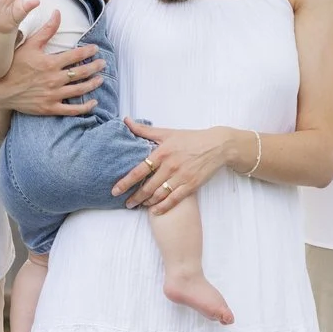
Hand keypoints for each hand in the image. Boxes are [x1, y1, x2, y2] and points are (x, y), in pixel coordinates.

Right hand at [0, 19, 105, 116]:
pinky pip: (72, 110)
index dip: (88, 51)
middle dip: (95, 67)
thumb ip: (46, 30)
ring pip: (80, 90)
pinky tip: (93, 103)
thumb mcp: (29, 45)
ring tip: (100, 79)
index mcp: (50, 63)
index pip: (76, 55)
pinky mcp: (50, 108)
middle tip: (103, 63)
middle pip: (81, 73)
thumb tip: (57, 13)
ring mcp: (53, 95)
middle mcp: (54, 79)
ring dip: (93, 84)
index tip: (96, 48)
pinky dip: (85, 108)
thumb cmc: (13, 65)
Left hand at [114, 122, 233, 214]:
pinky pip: (174, 199)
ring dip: (147, 202)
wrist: (217, 145)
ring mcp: (181, 177)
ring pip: (159, 195)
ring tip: (139, 206)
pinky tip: (155, 210)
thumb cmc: (191, 138)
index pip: (139, 170)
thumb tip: (126, 120)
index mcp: (162, 152)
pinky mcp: (191, 185)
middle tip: (127, 203)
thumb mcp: (167, 132)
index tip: (115, 191)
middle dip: (135, 197)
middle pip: (147, 187)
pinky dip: (163, 207)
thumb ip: (144, 130)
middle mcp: (170, 166)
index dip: (126, 182)